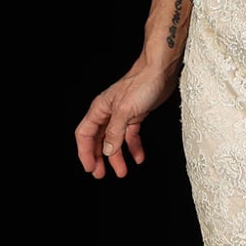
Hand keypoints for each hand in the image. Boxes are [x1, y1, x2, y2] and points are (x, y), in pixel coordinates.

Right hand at [74, 58, 178, 177]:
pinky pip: (131, 136)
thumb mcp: (125, 111)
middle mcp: (108, 113)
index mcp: (100, 109)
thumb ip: (115, 132)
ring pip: (114, 140)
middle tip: (101, 174)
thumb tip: (106, 150)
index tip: (90, 168)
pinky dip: (133, 147)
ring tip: (121, 171)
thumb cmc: (141, 83)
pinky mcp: (136, 115)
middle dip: (99, 158)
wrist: (160, 71)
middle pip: (98, 139)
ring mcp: (122, 115)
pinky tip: (139, 157)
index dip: (85, 152)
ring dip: (116, 156)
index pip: (85, 134)